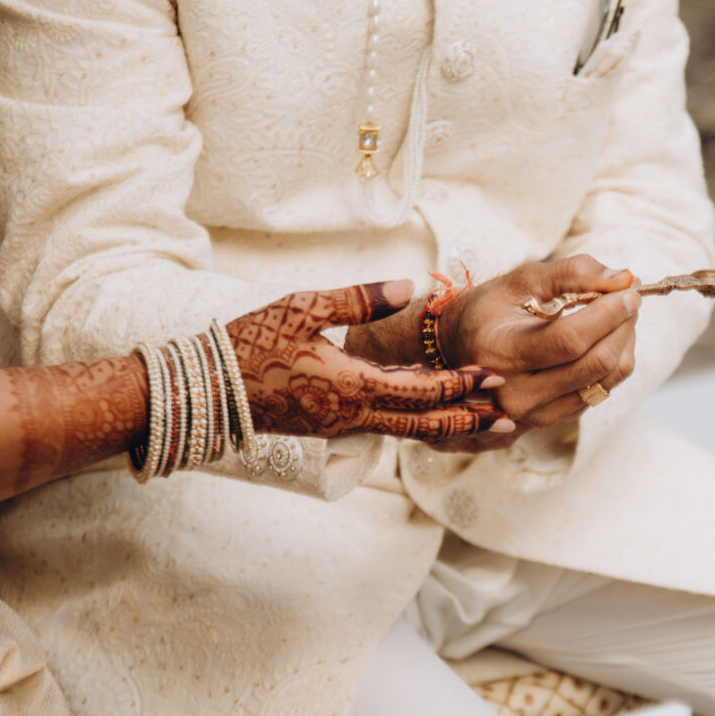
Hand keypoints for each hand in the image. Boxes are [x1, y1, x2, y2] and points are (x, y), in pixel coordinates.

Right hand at [228, 282, 509, 442]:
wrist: (205, 387)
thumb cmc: (251, 341)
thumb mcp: (304, 306)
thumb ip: (360, 297)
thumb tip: (412, 285)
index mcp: (352, 387)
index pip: (422, 392)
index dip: (461, 386)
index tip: (494, 375)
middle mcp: (353, 414)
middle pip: (424, 424)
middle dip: (468, 419)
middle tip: (508, 418)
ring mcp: (340, 424)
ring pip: (405, 430)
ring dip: (445, 425)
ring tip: (482, 422)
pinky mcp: (329, 424)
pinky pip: (383, 427)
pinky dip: (414, 421)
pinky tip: (427, 409)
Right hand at [437, 255, 639, 435]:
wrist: (453, 354)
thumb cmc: (485, 312)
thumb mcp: (519, 282)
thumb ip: (571, 273)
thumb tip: (624, 278)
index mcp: (500, 353)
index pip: (570, 340)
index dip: (608, 315)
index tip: (630, 291)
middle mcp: (515, 393)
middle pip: (594, 363)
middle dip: (623, 325)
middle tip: (631, 299)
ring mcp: (533, 415)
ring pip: (604, 382)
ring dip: (624, 345)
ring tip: (621, 318)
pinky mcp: (549, 422)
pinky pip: (598, 394)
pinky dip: (613, 364)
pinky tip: (606, 340)